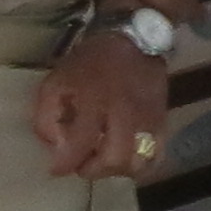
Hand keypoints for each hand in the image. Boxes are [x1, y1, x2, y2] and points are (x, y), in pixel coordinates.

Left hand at [30, 30, 168, 182]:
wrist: (135, 40)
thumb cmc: (91, 61)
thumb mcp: (57, 80)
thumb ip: (47, 114)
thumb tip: (55, 145)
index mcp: (95, 101)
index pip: (80, 144)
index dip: (64, 164)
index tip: (55, 169)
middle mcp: (125, 114)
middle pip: (115, 160)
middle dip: (94, 170)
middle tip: (82, 164)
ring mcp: (148, 120)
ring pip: (138, 163)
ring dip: (117, 170)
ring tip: (103, 160)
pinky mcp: (162, 122)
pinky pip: (157, 155)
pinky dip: (140, 165)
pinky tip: (126, 159)